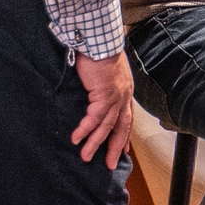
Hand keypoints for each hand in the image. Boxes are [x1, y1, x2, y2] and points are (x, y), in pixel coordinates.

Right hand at [71, 50, 133, 166]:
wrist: (99, 40)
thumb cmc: (98, 52)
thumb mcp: (103, 73)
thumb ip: (100, 86)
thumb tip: (91, 94)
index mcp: (124, 91)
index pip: (127, 118)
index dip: (124, 135)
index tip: (122, 150)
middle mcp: (124, 95)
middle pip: (121, 127)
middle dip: (114, 147)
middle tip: (108, 164)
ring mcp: (116, 96)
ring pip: (107, 126)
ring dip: (95, 143)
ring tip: (85, 157)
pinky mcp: (104, 94)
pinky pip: (94, 117)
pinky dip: (86, 129)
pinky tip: (77, 139)